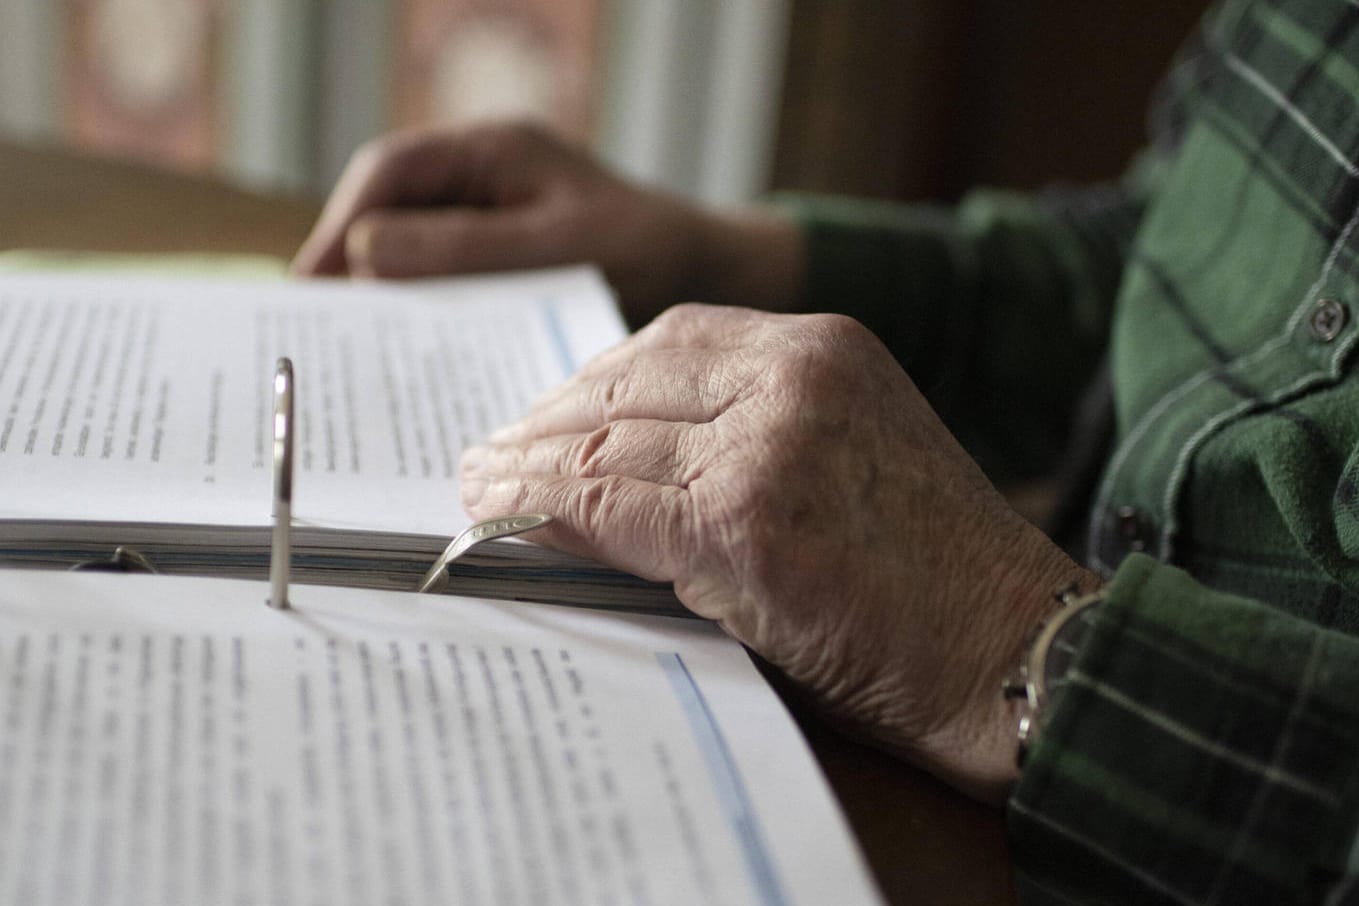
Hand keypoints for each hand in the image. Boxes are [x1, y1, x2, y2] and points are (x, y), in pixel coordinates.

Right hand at [292, 121, 804, 325]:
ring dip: (384, 295)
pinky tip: (413, 358)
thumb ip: (466, 249)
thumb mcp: (558, 249)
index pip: (390, 173)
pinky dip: (427, 315)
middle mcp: (484, 176)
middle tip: (318, 331)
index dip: (342, 227)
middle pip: (389, 210)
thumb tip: (367, 253)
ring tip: (352, 353)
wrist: (712, 274)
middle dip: (351, 265)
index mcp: (493, 150)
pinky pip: (449, 282)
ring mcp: (492, 218)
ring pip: (413, 249)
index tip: (311, 286)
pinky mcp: (505, 261)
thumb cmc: (648, 250)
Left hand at [460, 305, 1097, 803]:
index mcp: (826, 347)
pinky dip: (548, 514)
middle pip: (626, 382)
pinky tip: (506, 522)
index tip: (543, 419)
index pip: (669, 342)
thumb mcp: (845, 460)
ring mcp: (772, 441)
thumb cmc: (933, 577)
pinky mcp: (747, 519)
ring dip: (529, 471)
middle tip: (493, 457)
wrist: (1013, 648)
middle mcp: (797, 373)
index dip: (590, 383)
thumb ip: (746, 435)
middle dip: (548, 423)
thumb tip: (619, 462)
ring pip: (605, 442)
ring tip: (482, 490)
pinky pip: (611, 507)